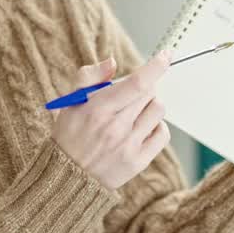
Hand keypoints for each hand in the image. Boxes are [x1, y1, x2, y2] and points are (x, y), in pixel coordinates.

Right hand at [51, 52, 171, 189]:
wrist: (67, 177)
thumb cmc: (70, 134)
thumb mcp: (71, 101)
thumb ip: (90, 77)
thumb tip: (113, 62)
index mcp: (98, 109)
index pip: (137, 83)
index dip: (155, 67)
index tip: (166, 55)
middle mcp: (115, 128)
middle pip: (150, 93)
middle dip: (145, 87)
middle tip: (132, 94)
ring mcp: (128, 146)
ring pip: (158, 110)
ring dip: (150, 105)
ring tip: (134, 112)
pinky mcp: (138, 161)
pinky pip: (163, 134)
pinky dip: (156, 126)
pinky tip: (141, 128)